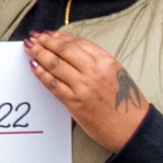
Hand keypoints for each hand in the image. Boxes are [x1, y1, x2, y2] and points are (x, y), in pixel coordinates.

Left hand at [21, 28, 150, 154]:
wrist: (132, 129)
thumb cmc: (127, 104)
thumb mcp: (118, 74)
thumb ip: (98, 62)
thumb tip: (73, 53)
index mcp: (107, 61)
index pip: (78, 43)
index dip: (60, 36)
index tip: (49, 34)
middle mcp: (94, 71)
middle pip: (64, 50)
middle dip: (46, 41)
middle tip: (34, 37)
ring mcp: (83, 86)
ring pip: (55, 64)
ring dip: (39, 53)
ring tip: (30, 48)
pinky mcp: (74, 102)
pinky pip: (52, 83)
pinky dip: (41, 73)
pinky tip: (33, 66)